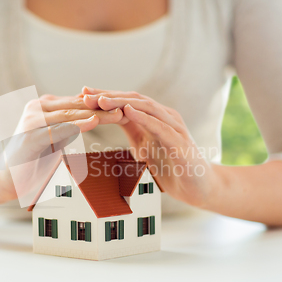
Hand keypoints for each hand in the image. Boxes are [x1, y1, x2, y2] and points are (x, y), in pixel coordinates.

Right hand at [0, 94, 124, 203]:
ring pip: (70, 114)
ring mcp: (33, 120)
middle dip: (104, 107)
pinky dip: (76, 125)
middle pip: (78, 106)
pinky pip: (58, 128)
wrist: (6, 178)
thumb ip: (69, 125)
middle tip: (128, 108)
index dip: (102, 104)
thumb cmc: (33, 160)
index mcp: (45, 106)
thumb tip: (94, 117)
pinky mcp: (30, 135)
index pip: (79, 103)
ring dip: (96, 114)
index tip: (124, 107)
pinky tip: (92, 123)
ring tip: (117, 114)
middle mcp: (38, 108)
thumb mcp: (55, 139)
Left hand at [82, 87, 217, 206]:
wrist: (199, 187)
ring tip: (101, 100)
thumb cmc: (171, 166)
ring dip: (121, 103)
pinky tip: (128, 111)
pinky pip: (160, 126)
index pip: (126, 102)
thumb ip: (131, 129)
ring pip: (145, 108)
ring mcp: (174, 128)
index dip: (105, 96)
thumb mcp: (144, 145)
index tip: (83, 94)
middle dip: (108, 96)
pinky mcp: (180, 142)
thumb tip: (108, 119)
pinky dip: (143, 117)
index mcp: (154, 118)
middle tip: (85, 94)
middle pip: (133, 100)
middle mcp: (164, 117)